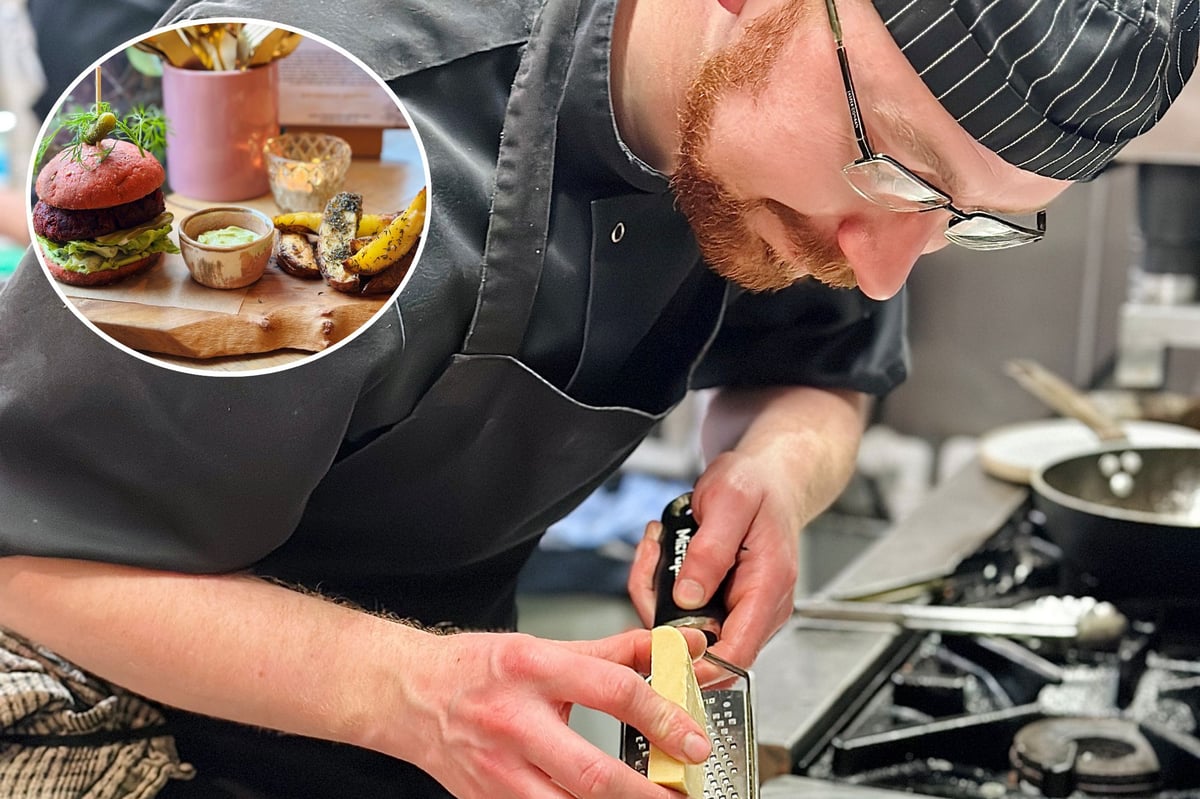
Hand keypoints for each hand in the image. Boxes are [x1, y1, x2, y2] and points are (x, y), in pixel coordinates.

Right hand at [393, 628, 711, 798]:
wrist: (410, 696)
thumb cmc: (477, 669)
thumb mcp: (545, 647)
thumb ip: (617, 652)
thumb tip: (676, 646)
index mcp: (533, 670)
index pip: (612, 692)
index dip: (663, 717)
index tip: (695, 738)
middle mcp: (514, 723)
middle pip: (592, 773)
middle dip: (647, 793)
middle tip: (683, 793)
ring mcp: (497, 773)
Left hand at [627, 450, 801, 671]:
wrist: (768, 478)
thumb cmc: (756, 485)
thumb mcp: (729, 503)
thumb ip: (709, 551)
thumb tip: (687, 598)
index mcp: (767, 587)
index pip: (736, 654)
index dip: (697, 665)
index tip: (660, 648)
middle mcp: (759, 607)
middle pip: (702, 647)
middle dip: (661, 616)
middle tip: (649, 564)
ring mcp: (741, 608)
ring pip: (686, 632)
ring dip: (656, 596)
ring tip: (655, 549)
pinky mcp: (723, 603)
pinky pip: (684, 613)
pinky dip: (661, 588)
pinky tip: (660, 553)